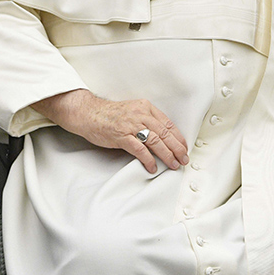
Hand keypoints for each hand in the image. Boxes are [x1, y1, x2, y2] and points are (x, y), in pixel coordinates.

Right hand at [32, 88, 189, 172]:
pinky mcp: (121, 136)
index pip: (168, 123)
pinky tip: (153, 167)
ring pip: (156, 141)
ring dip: (167, 155)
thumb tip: (162, 136)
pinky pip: (139, 149)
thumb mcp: (133, 111)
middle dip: (177, 148)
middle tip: (184, 159)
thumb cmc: (110, 114)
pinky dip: (148, 159)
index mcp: (146, 107)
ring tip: (173, 164)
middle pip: (165, 133)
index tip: (184, 147)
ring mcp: (131, 125)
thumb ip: (147, 120)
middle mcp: (141, 115)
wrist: (88, 113)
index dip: (179, 137)